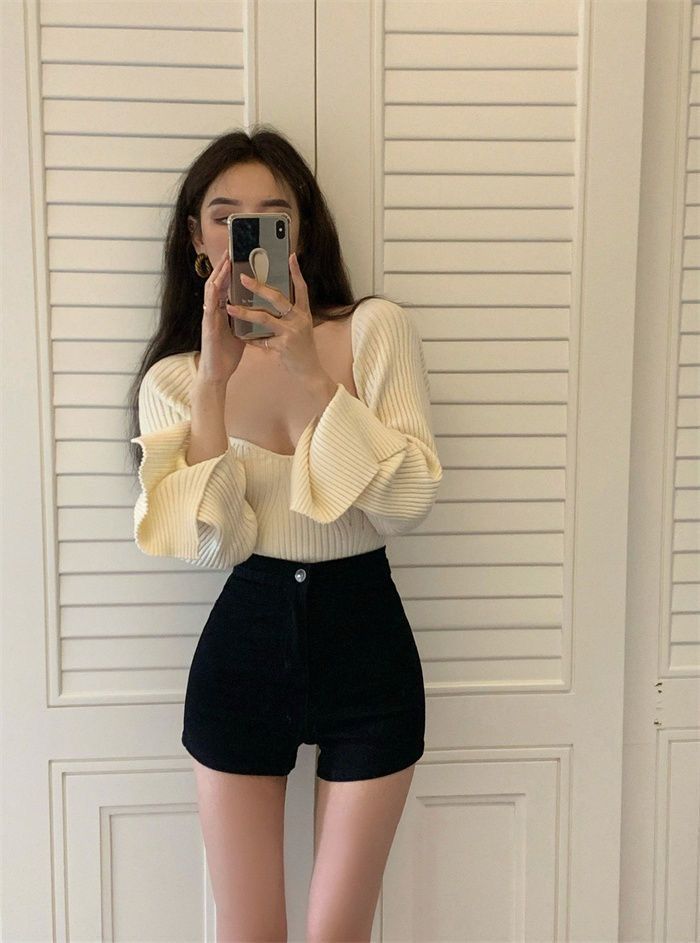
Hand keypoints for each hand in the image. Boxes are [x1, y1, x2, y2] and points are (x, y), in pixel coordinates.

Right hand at [197, 249, 245, 385]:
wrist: (218, 373)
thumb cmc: (227, 354)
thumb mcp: (240, 332)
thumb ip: (246, 320)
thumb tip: (260, 311)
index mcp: (223, 312)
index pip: (226, 287)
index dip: (230, 272)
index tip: (236, 257)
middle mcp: (214, 311)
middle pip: (218, 284)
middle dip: (223, 267)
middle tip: (229, 250)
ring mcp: (209, 318)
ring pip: (211, 291)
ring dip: (217, 275)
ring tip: (224, 262)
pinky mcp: (208, 327)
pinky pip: (209, 307)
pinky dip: (212, 295)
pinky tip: (215, 284)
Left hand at [228, 252, 324, 381]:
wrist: (309, 371)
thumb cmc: (302, 348)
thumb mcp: (301, 327)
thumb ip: (290, 314)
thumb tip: (273, 299)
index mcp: (303, 313)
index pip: (302, 288)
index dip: (296, 272)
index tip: (291, 257)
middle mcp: (299, 320)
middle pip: (278, 298)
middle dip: (258, 287)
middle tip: (243, 278)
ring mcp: (291, 333)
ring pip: (264, 318)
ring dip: (245, 312)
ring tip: (230, 308)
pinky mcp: (283, 346)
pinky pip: (261, 340)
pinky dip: (250, 339)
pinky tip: (241, 337)